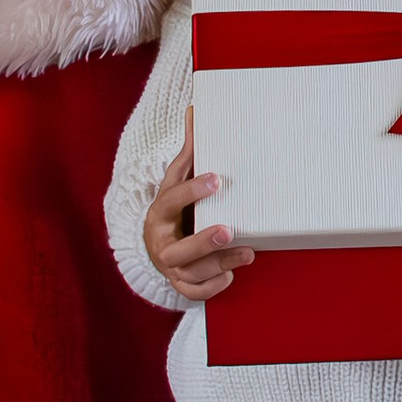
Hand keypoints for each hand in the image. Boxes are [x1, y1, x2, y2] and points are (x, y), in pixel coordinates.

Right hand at [145, 128, 252, 299]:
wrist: (154, 244)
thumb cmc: (173, 207)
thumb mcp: (176, 180)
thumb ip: (189, 151)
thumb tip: (196, 110)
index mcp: (159, 213)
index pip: (170, 201)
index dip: (192, 191)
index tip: (217, 179)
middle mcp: (162, 243)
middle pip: (178, 249)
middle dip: (203, 242)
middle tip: (230, 231)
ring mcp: (170, 266)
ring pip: (190, 273)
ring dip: (218, 264)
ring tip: (247, 253)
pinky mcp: (180, 283)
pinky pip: (193, 292)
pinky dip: (212, 287)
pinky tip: (230, 275)